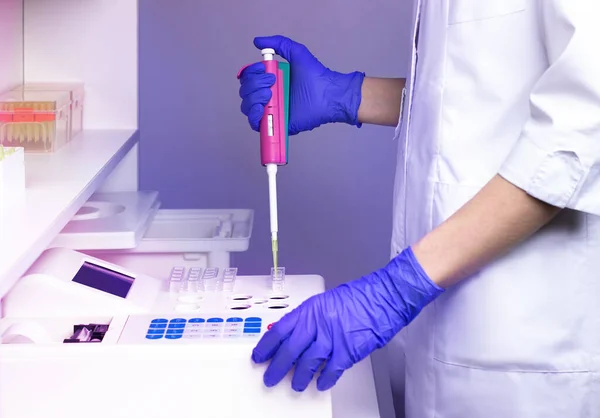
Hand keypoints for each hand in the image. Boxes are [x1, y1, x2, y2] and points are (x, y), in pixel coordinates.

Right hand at [238, 35, 364, 134]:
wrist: (328, 94)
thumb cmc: (316, 76)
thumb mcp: (297, 52)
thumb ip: (278, 43)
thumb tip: (257, 41)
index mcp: (270, 81)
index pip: (248, 78)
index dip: (250, 73)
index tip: (263, 70)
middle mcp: (268, 96)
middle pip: (245, 92)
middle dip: (254, 85)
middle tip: (272, 82)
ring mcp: (271, 110)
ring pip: (247, 107)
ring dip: (253, 98)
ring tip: (269, 95)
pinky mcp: (276, 124)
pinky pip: (255, 124)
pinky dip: (253, 116)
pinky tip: (261, 109)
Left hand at [251, 247, 443, 390]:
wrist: (385, 297)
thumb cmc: (360, 297)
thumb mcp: (327, 301)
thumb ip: (310, 318)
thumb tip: (295, 335)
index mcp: (310, 309)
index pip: (280, 330)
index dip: (266, 346)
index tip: (259, 356)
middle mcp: (318, 324)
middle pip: (290, 350)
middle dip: (277, 367)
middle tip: (270, 377)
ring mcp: (333, 338)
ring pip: (307, 363)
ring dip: (299, 377)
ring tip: (295, 384)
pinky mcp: (348, 351)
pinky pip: (331, 370)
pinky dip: (324, 379)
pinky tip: (320, 383)